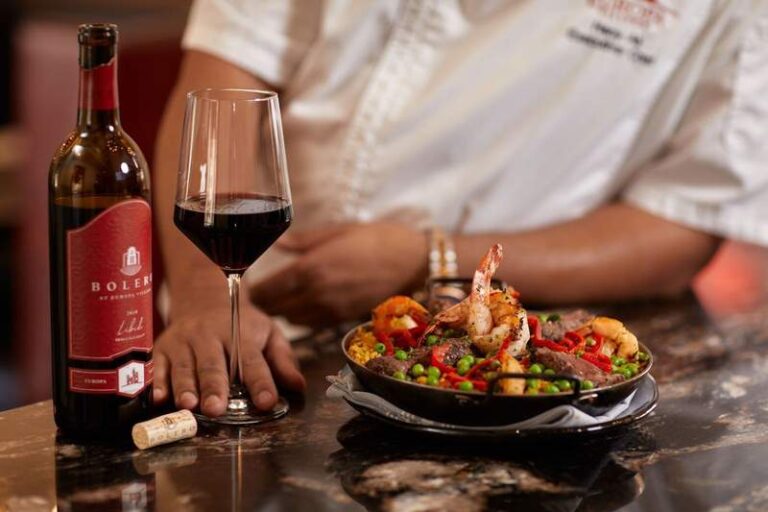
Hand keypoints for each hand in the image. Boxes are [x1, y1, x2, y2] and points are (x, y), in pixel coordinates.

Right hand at [153, 302, 304, 416]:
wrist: (204, 299)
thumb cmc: (241, 324)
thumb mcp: (268, 333)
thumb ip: (282, 359)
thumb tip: (298, 384)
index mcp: (240, 334)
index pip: (252, 360)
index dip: (260, 381)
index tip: (267, 402)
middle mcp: (209, 337)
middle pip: (213, 364)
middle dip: (215, 387)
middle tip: (216, 409)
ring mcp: (184, 342)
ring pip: (184, 367)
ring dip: (185, 387)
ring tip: (189, 406)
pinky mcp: (163, 348)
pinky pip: (158, 366)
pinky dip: (157, 383)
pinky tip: (159, 399)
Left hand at [250, 222, 427, 326]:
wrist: (414, 262)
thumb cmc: (378, 239)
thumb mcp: (337, 231)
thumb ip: (303, 241)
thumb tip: (277, 242)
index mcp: (310, 269)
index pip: (265, 290)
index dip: (252, 288)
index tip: (248, 279)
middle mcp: (316, 295)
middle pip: (273, 310)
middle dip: (263, 301)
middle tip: (260, 289)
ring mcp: (330, 311)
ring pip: (290, 320)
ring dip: (282, 310)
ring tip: (281, 296)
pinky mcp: (342, 319)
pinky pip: (310, 324)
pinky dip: (301, 316)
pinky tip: (304, 301)